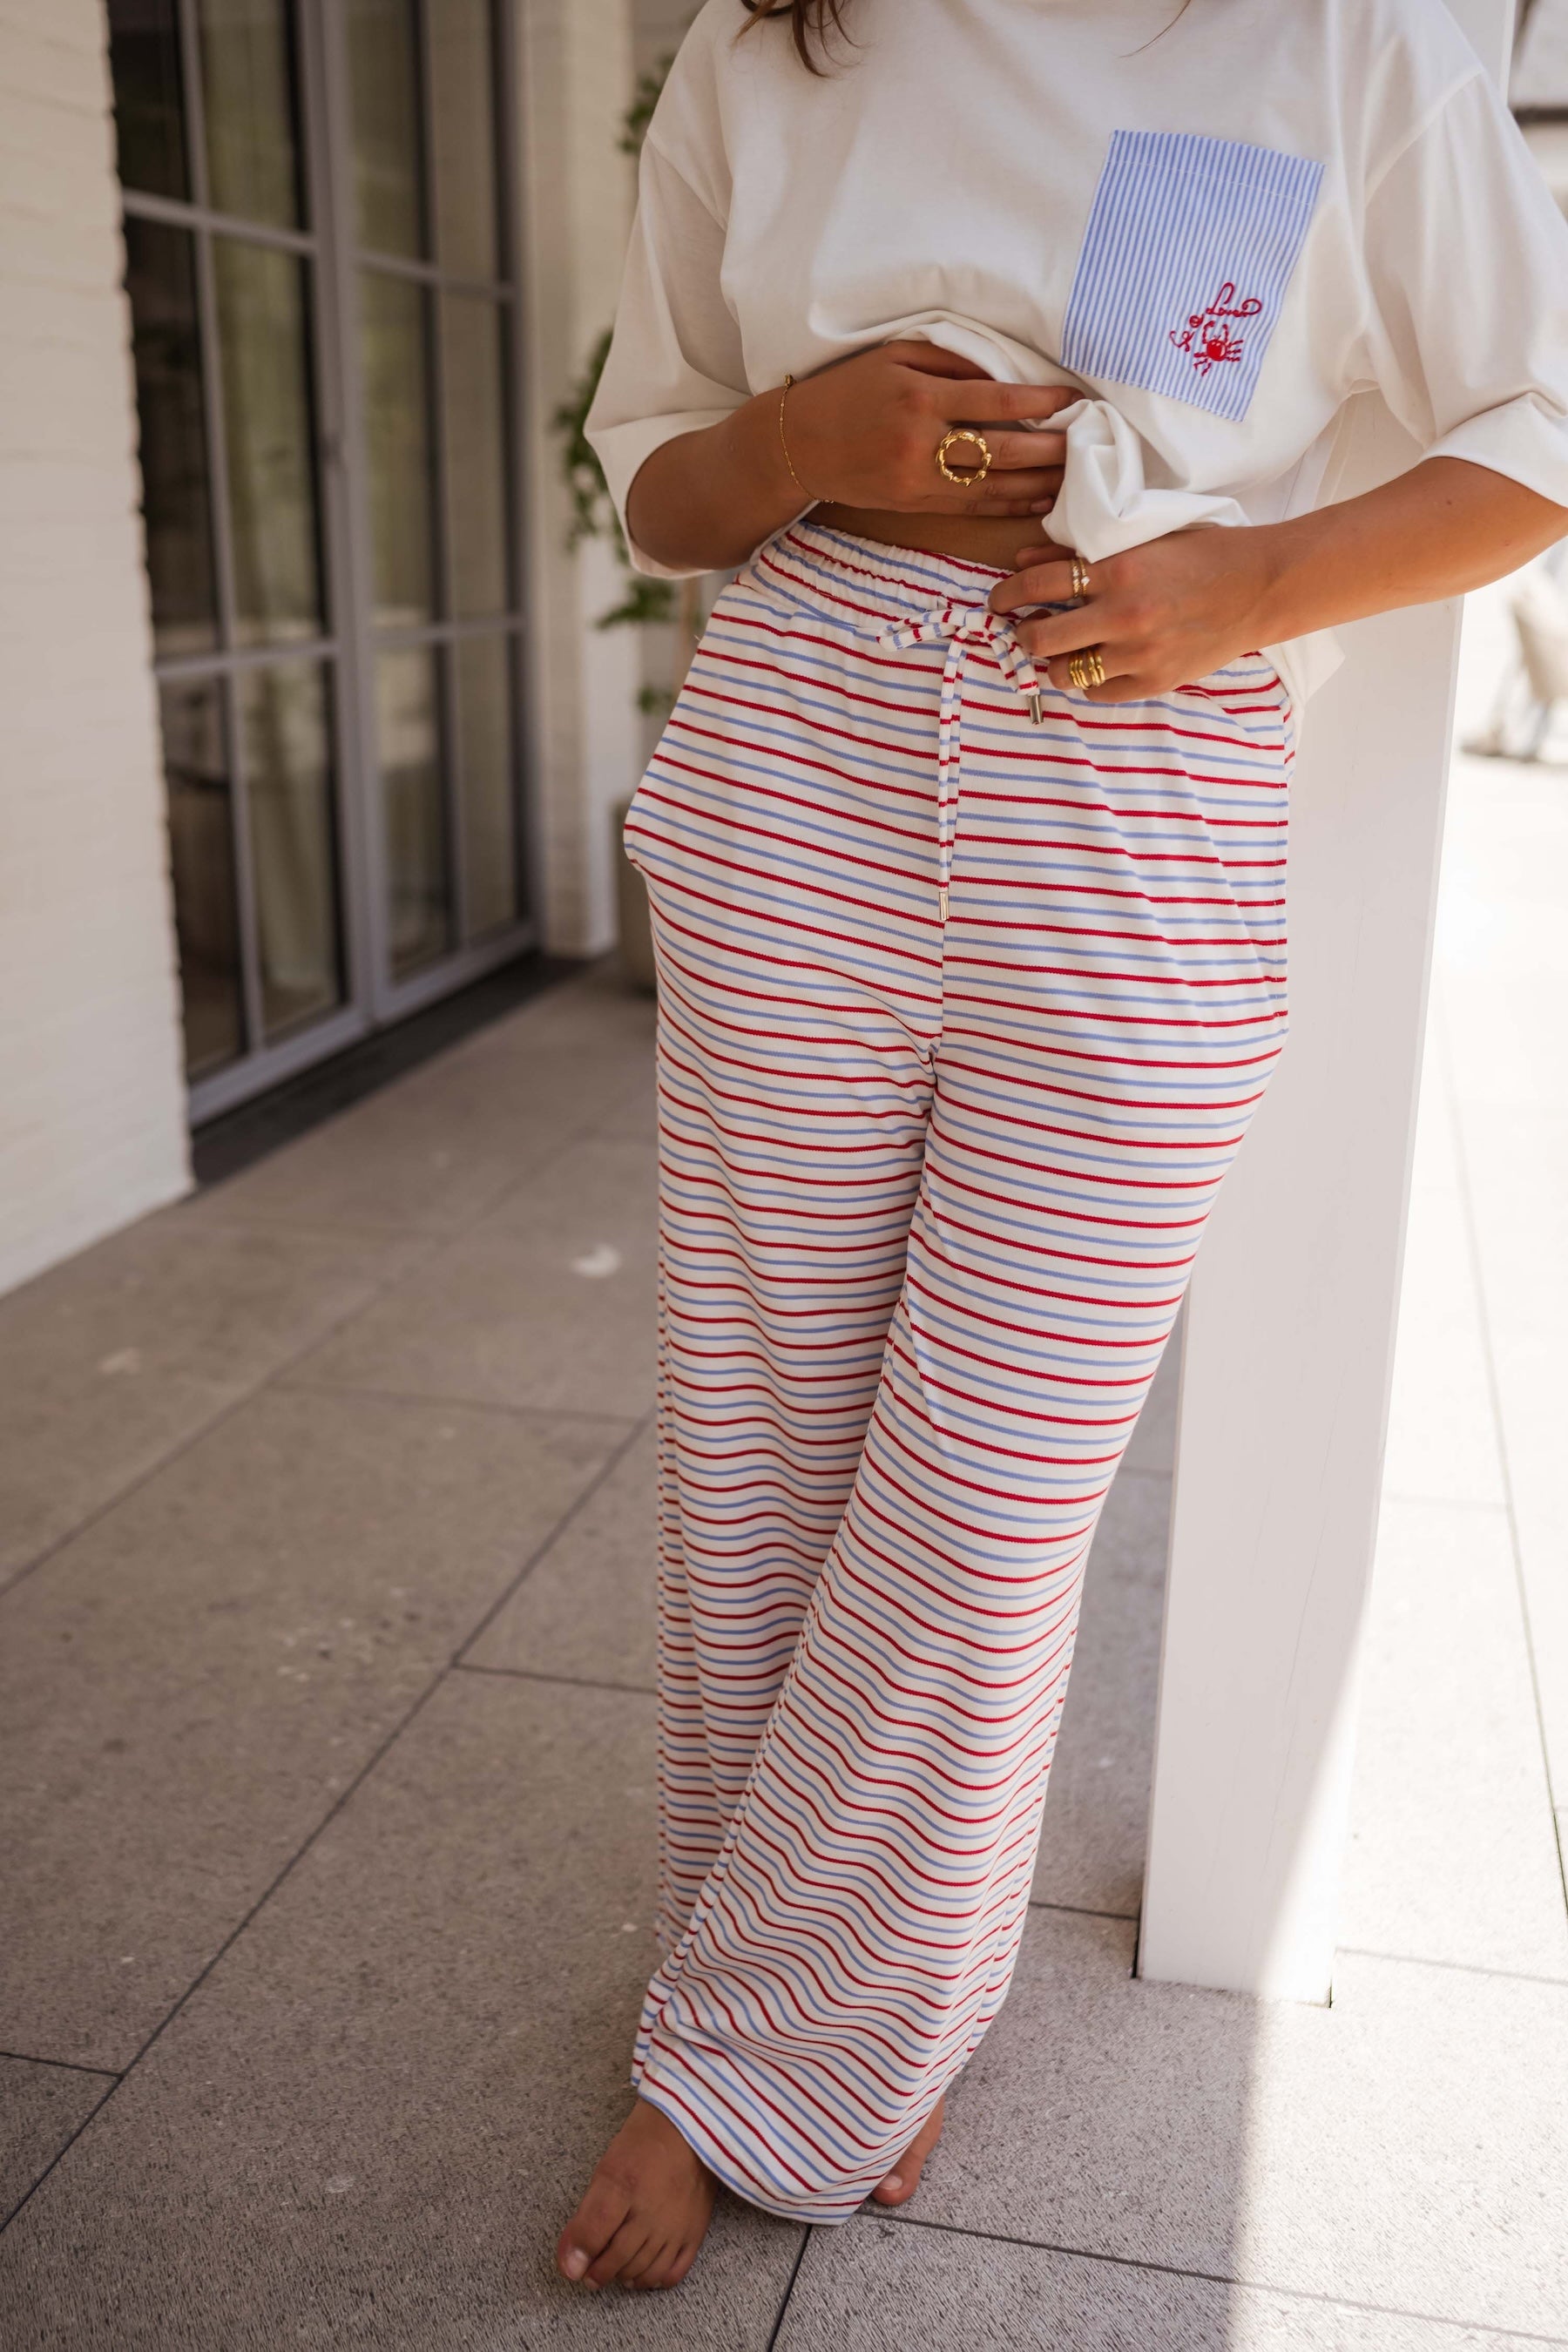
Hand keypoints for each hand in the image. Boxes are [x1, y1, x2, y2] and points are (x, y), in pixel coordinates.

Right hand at [784, 342, 1074, 520]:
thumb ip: (948, 361)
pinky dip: (1008, 504)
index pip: (997, 399)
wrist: (797, 444)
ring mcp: (917, 479)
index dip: (1041, 401)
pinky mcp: (913, 505)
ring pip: (992, 486)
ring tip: (1073, 477)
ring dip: (1038, 483)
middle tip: (1085, 442)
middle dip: (1050, 448)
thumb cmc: (847, 391)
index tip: (1072, 399)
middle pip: (1003, 449)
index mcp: (920, 396)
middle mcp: (921, 441)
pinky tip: (1038, 501)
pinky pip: (971, 507)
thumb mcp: (892, 357)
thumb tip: (1003, 372)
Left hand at [987, 529, 1274, 701]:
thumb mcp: (1144, 539)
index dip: (1007, 594)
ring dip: (1054, 663)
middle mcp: (1123, 615)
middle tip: (1025, 630)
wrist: (1260, 587)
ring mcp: (1139, 654)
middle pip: (1041, 638)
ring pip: (1065, 673)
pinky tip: (1097, 665)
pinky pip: (1099, 693)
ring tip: (1061, 651)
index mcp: (1118, 571)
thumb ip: (1082, 552)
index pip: (1039, 585)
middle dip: (1023, 635)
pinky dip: (1090, 682)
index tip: (998, 600)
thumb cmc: (1203, 554)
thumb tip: (1024, 561)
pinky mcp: (1155, 682)